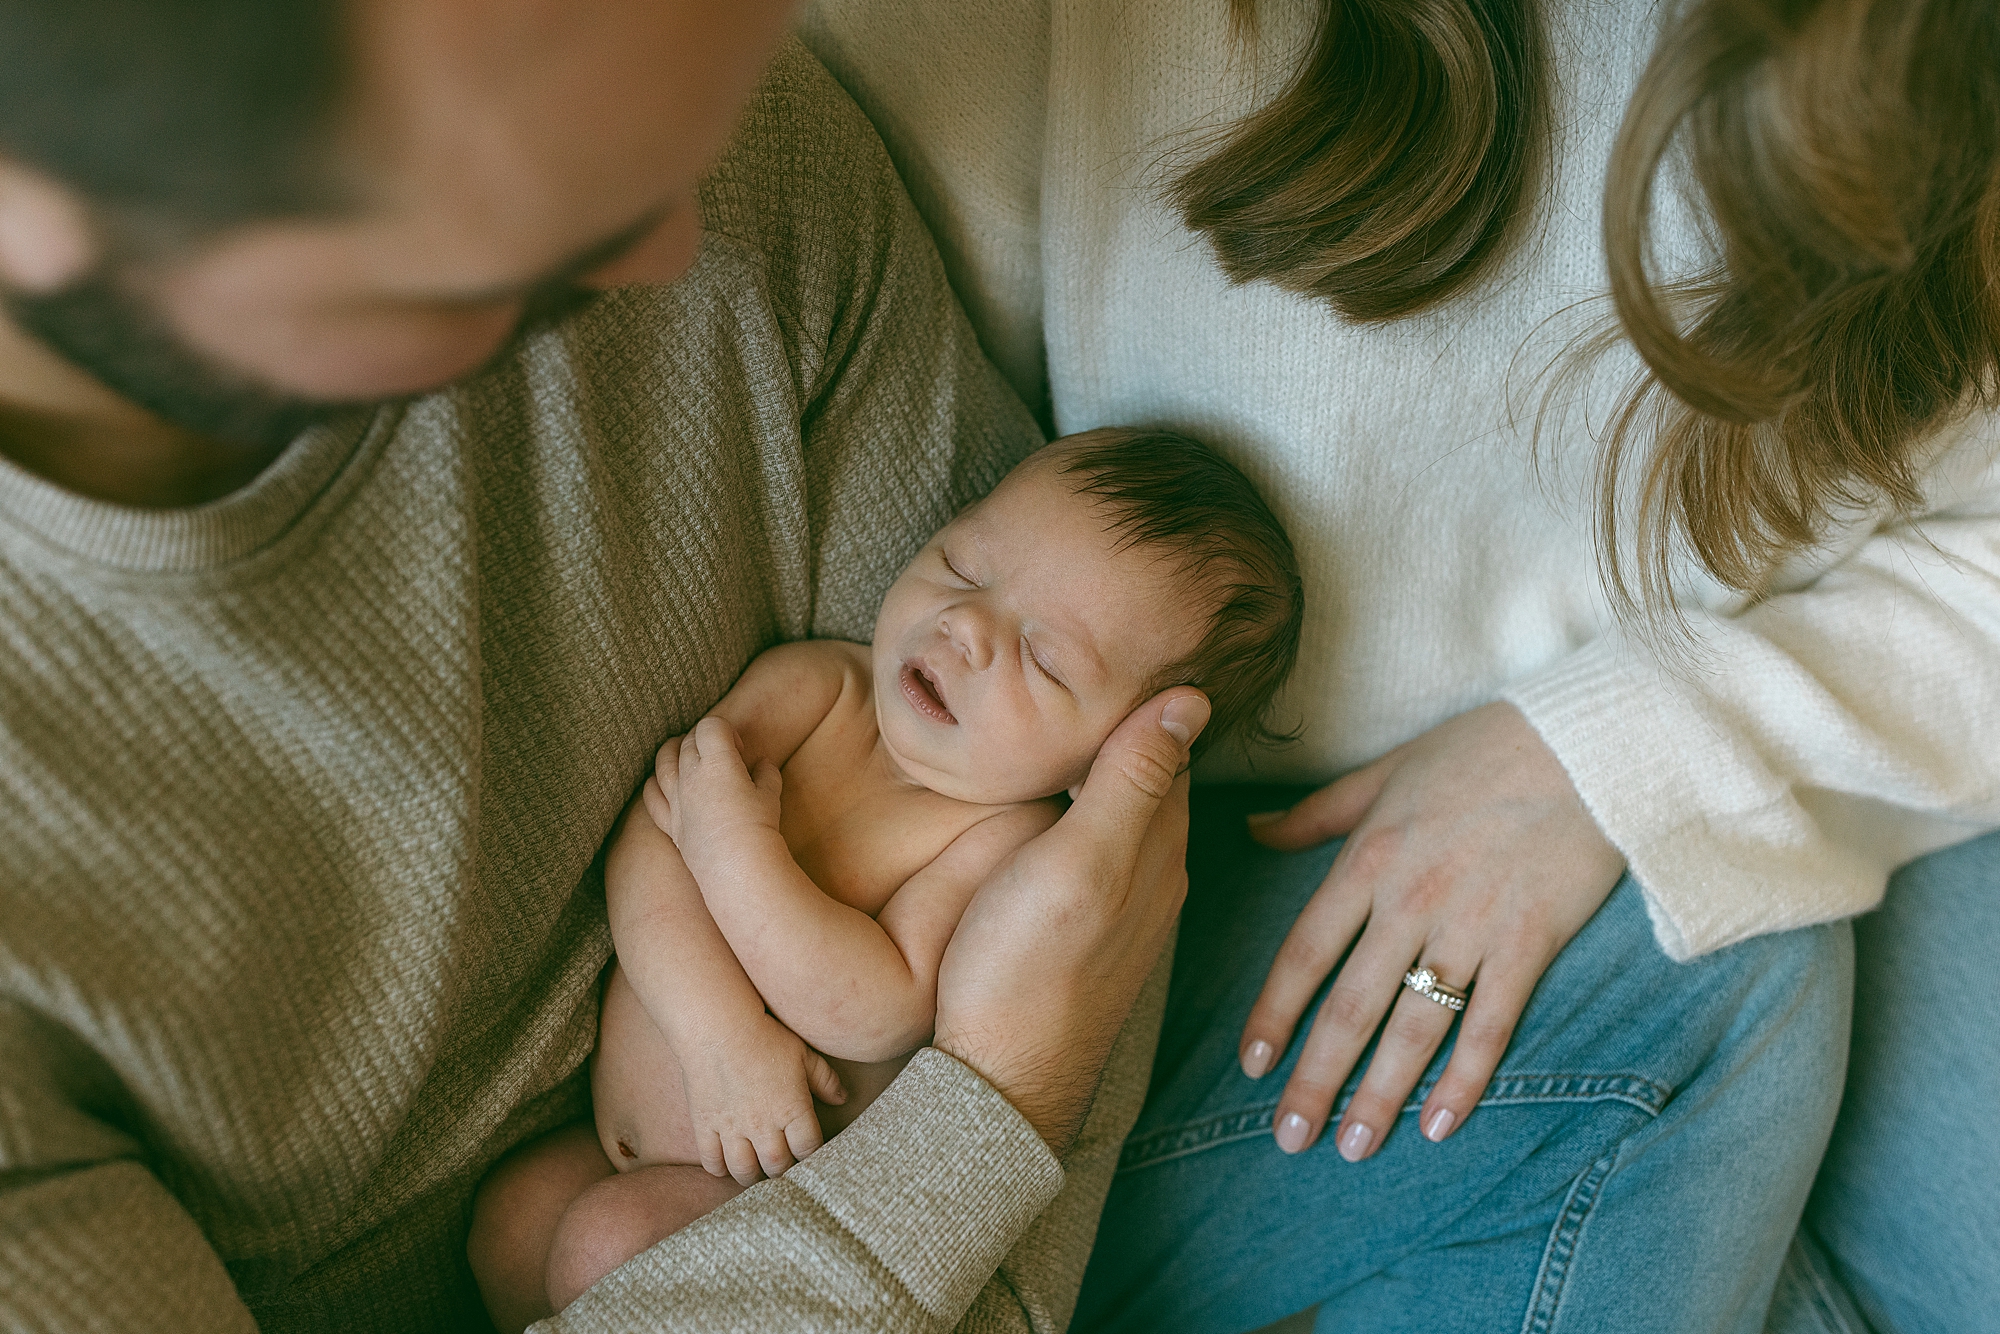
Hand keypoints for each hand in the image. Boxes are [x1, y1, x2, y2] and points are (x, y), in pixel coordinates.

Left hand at [645, 717, 781, 873]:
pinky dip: (653, 783)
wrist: (738, 866)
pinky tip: (659, 782)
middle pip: (688, 742)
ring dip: (672, 751)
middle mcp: (691, 776)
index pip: (711, 726)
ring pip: (663, 762)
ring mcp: (676, 799)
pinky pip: (651, 796)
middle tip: (719, 752)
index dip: (725, 730)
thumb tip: (763, 764)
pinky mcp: (670, 822)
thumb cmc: (759, 827)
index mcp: (718, 762)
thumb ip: (766, 774)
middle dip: (703, 739)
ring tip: (683, 752)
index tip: (739, 748)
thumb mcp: (770, 795)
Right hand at [680, 1007, 847, 1185]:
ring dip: (752, 1176)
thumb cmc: (764, 1037)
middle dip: (783, 1170)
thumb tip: (843, 1098)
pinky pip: (712, 1162)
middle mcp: (763, 1126)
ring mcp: (732, 1129)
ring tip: (757, 1171)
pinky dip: (720, 1168)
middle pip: (778, 1166)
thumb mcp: (803, 1054)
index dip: (811, 1156)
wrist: (718, 1027)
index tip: (808, 1154)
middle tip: (783, 1166)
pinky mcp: (705, 1126)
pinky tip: (727, 1163)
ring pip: (744, 1171)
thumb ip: (826, 1080)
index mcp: (792, 1110)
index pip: (808, 1149)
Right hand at [932, 688, 1207, 1155]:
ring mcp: (1120, 911)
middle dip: (1130, 727)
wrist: (997, 1081)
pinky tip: (1053, 807)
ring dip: (1106, 772)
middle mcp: (1154, 878)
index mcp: (1158, 848)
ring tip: (1066, 721)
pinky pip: (1099, 853)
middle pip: (1151, 780)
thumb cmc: (1028, 967)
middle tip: (1087, 666)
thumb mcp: (1082, 860)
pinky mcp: (1084, 935)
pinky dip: (1085, 814)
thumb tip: (1192, 697)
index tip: (1121, 640)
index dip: (1146, 694)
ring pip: (1124, 817)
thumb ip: (1134, 780)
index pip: (1169, 746)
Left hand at [1241, 702, 1623, 1160]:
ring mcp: (1471, 927)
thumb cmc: (1483, 750)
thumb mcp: (1385, 771)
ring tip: (1353, 1147)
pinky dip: (1464, 1079)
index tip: (1251, 1065)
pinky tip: (1439, 1124)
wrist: (1589, 743)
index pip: (1305, 952)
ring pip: (1413, 1028)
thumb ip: (1317, 812)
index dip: (1275, 1012)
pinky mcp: (1529, 944)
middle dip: (1316, 1079)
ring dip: (1379, 1095)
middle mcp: (1409, 902)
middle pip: (1350, 1007)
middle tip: (1288, 1138)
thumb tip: (1251, 827)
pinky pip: (1490, 1025)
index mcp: (1369, 860)